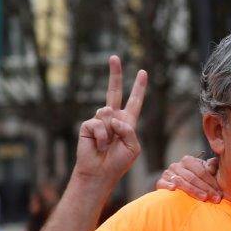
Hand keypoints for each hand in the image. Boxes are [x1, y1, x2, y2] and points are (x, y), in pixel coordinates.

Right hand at [75, 56, 146, 186]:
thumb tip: (112, 116)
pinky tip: (99, 146)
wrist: (100, 173)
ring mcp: (99, 120)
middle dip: (114, 74)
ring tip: (108, 145)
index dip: (139, 88)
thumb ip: (128, 129)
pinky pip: (98, 124)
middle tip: (114, 57)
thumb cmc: (118, 162)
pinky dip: (102, 137)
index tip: (143, 72)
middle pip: (114, 91)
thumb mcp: (133, 146)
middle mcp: (113, 118)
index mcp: (127, 122)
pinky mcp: (88, 125)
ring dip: (111, 132)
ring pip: (109, 114)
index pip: (134, 101)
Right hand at [156, 156, 221, 201]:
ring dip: (193, 190)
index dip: (212, 182)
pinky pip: (163, 183)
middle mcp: (177, 165)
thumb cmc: (198, 180)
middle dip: (206, 189)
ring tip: (204, 198)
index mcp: (188, 160)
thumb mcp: (206, 173)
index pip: (201, 171)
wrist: (180, 188)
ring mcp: (167, 173)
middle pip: (192, 177)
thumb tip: (212, 165)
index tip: (220, 193)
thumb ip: (211, 167)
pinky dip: (168, 185)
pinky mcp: (160, 182)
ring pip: (181, 181)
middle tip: (215, 199)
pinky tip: (173, 189)